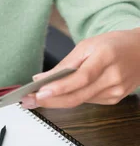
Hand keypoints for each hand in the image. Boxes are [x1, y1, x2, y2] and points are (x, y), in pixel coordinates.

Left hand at [21, 28, 139, 108]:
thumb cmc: (113, 44)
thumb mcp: (87, 45)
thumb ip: (66, 63)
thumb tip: (42, 78)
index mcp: (105, 58)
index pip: (81, 77)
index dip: (60, 87)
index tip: (40, 92)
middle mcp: (113, 78)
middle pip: (78, 96)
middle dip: (51, 100)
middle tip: (29, 101)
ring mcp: (116, 91)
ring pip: (80, 101)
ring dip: (57, 101)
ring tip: (35, 99)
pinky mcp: (115, 99)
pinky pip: (88, 100)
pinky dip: (72, 97)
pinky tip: (60, 95)